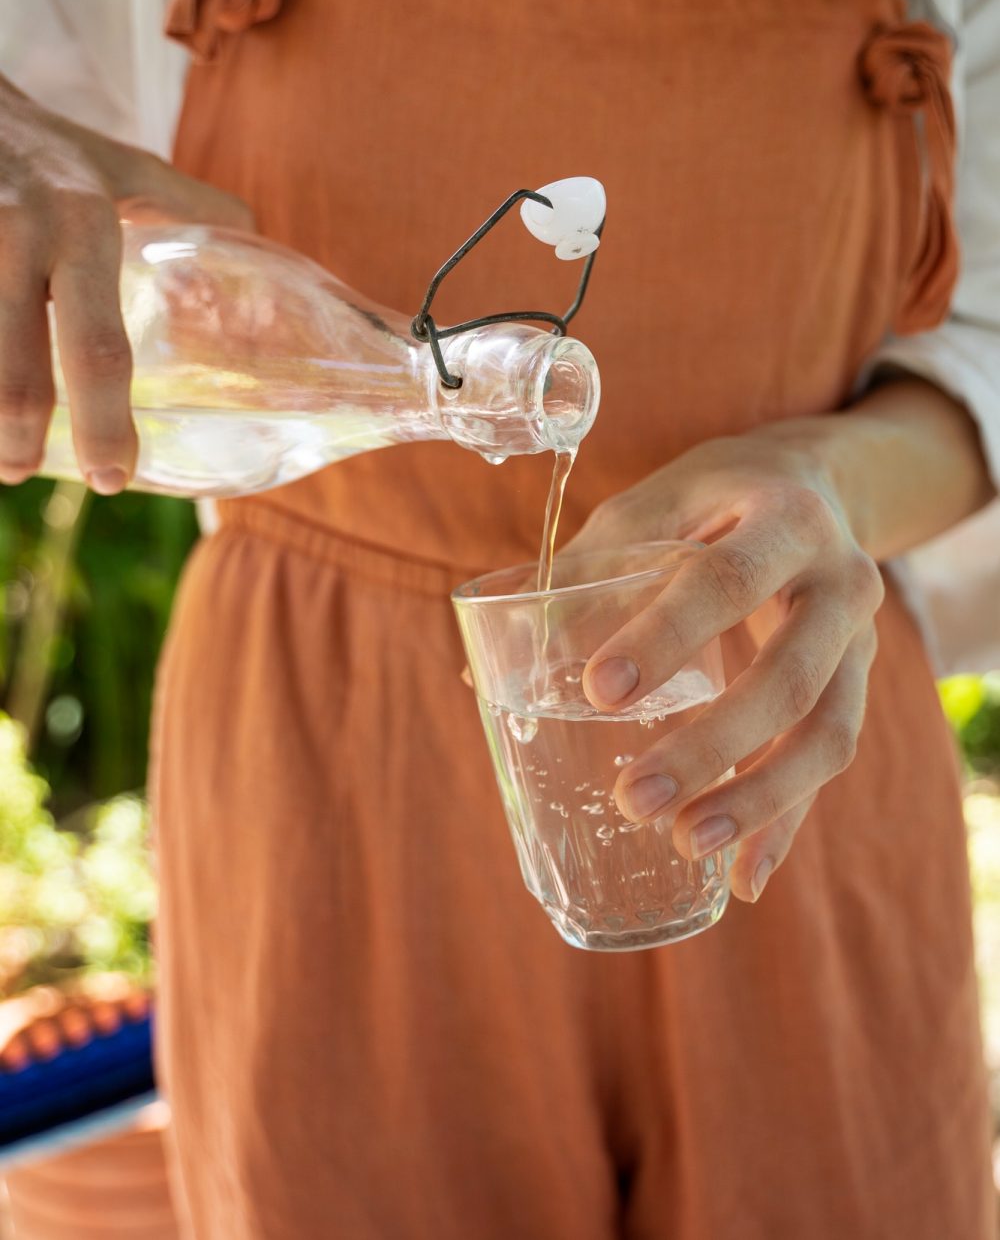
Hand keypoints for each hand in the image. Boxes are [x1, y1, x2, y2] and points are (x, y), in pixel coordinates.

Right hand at [0, 75, 252, 492]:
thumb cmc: (55, 148)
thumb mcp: (129, 168)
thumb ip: (198, 212)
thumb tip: (262, 287)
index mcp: (84, 226)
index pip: (99, 347)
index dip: (104, 422)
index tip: (114, 476)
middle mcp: (18, 236)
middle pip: (17, 374)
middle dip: (19, 438)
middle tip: (24, 472)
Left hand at [562, 427, 884, 903]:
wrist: (816, 486)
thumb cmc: (708, 500)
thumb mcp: (650, 507)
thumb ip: (580, 579)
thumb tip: (484, 674)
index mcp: (785, 518)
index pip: (728, 582)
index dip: (664, 637)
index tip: (598, 690)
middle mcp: (841, 581)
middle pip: (789, 676)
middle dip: (711, 745)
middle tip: (631, 797)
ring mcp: (861, 641)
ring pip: (826, 733)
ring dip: (757, 800)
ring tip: (682, 842)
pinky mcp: (857, 686)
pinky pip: (829, 763)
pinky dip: (784, 823)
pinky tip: (741, 878)